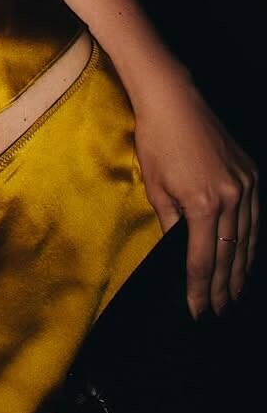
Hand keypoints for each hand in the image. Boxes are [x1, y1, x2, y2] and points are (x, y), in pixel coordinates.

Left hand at [132, 77, 258, 318]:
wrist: (175, 100)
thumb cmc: (156, 141)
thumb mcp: (155, 187)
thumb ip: (170, 224)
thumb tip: (176, 252)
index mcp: (203, 204)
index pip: (202, 260)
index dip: (199, 289)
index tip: (197, 311)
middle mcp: (231, 198)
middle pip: (229, 254)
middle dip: (223, 287)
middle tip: (219, 311)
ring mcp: (246, 186)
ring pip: (248, 239)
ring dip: (241, 269)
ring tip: (234, 294)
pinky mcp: (251, 175)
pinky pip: (255, 217)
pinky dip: (252, 240)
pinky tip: (246, 255)